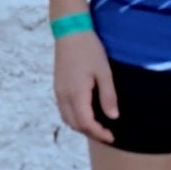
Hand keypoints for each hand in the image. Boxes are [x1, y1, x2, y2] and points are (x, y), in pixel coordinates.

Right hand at [53, 29, 117, 143]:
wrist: (70, 31)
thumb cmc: (89, 49)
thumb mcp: (104, 72)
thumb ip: (108, 96)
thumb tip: (113, 117)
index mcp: (76, 93)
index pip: (86, 123)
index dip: (99, 133)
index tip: (112, 137)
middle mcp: (64, 96)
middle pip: (75, 124)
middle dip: (91, 132)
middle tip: (107, 134)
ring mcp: (58, 91)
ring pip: (67, 118)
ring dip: (81, 126)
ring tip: (98, 126)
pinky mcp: (57, 87)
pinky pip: (64, 110)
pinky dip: (74, 118)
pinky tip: (86, 113)